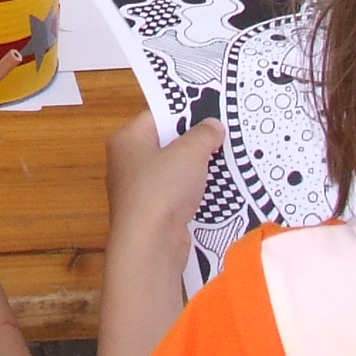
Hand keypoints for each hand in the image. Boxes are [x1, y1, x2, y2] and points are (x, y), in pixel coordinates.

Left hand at [106, 117, 221, 265]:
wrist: (150, 244)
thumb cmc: (161, 190)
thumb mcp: (189, 153)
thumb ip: (203, 134)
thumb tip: (213, 126)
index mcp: (127, 140)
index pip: (158, 116)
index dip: (185, 113)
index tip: (212, 112)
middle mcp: (127, 163)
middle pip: (167, 144)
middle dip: (195, 142)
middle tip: (225, 136)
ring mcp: (139, 191)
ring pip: (174, 171)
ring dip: (198, 169)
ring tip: (228, 160)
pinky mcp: (153, 214)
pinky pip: (177, 194)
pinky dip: (195, 191)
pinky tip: (218, 190)